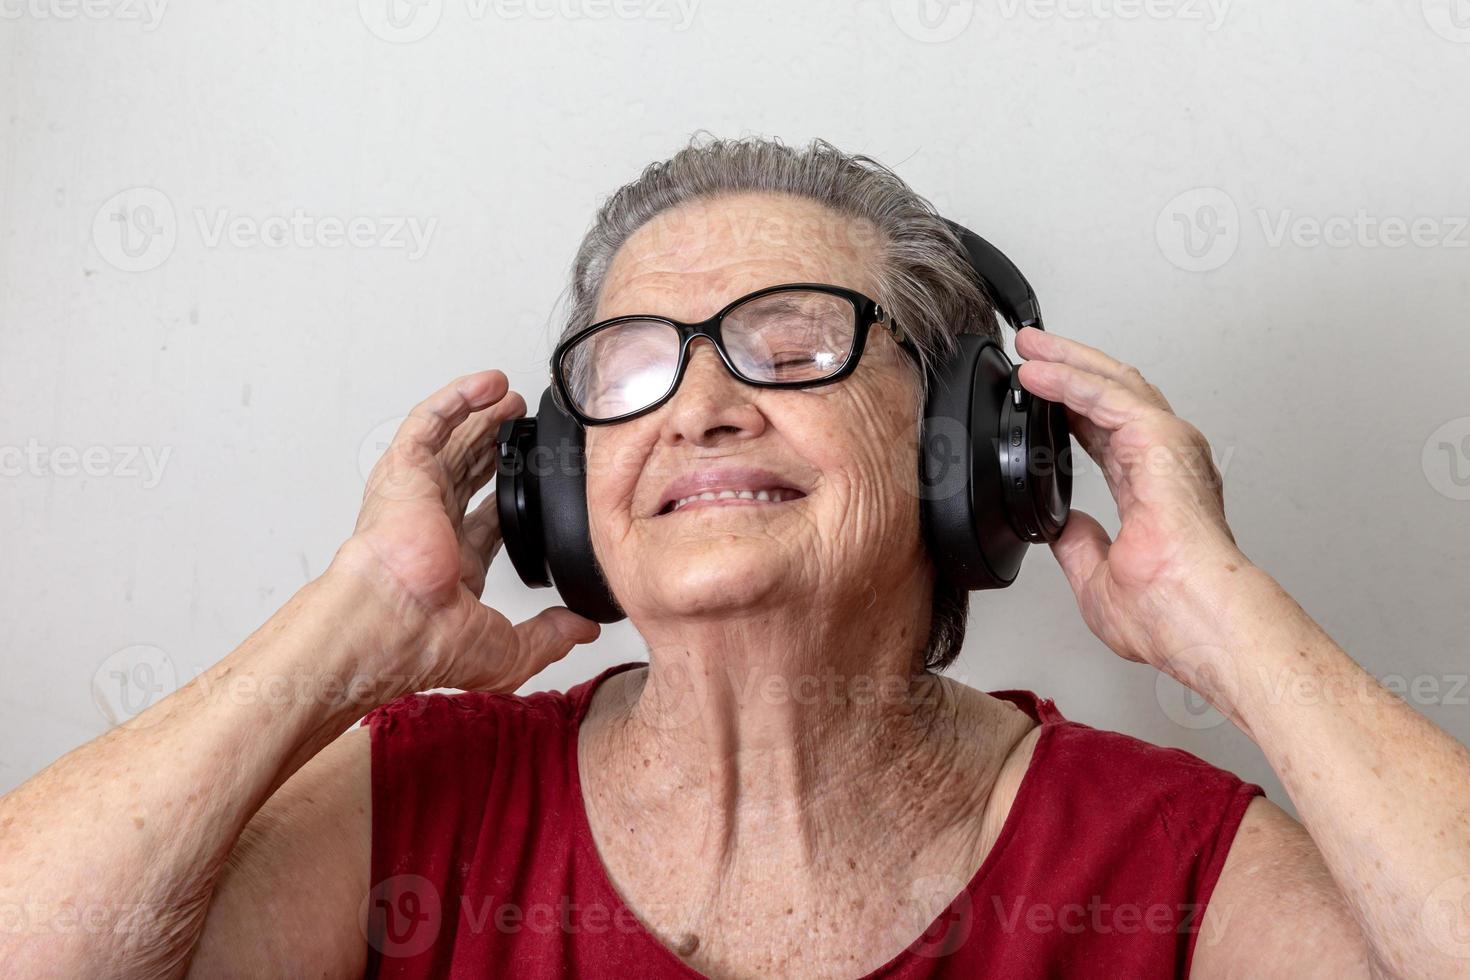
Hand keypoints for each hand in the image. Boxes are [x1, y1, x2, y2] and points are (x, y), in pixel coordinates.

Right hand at [328, 370, 599, 691]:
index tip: (537, 487)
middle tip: (521, 427)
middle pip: (468, 474)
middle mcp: (431, 528)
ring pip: (451, 444)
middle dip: (494, 448)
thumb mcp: (507, 652)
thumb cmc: (425, 642)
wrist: (390, 620)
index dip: (511, 503)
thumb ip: (550, 637)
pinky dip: (457, 399)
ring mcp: (416, 496)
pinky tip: (488, 384)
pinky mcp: (404, 471)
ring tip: (510, 397)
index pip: (485, 524)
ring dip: (480, 419)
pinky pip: (429, 422)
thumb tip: (583, 628)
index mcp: (451, 567)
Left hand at [1014, 326, 1247, 673]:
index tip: (1039, 396)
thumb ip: (1081, 547)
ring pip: (1111, 383)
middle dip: (1069, 368)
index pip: (1106, 432)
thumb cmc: (1174, 614)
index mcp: (1154, 489)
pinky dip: (1069, 379)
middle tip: (1030, 353)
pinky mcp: (1160, 441)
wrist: (1201, 617)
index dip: (1072, 408)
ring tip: (1029, 347)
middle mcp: (1166, 461)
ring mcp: (1168, 447)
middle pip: (1111, 394)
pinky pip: (1106, 396)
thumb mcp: (1100, 580)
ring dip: (1066, 361)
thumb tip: (1065, 528)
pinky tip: (1038, 372)